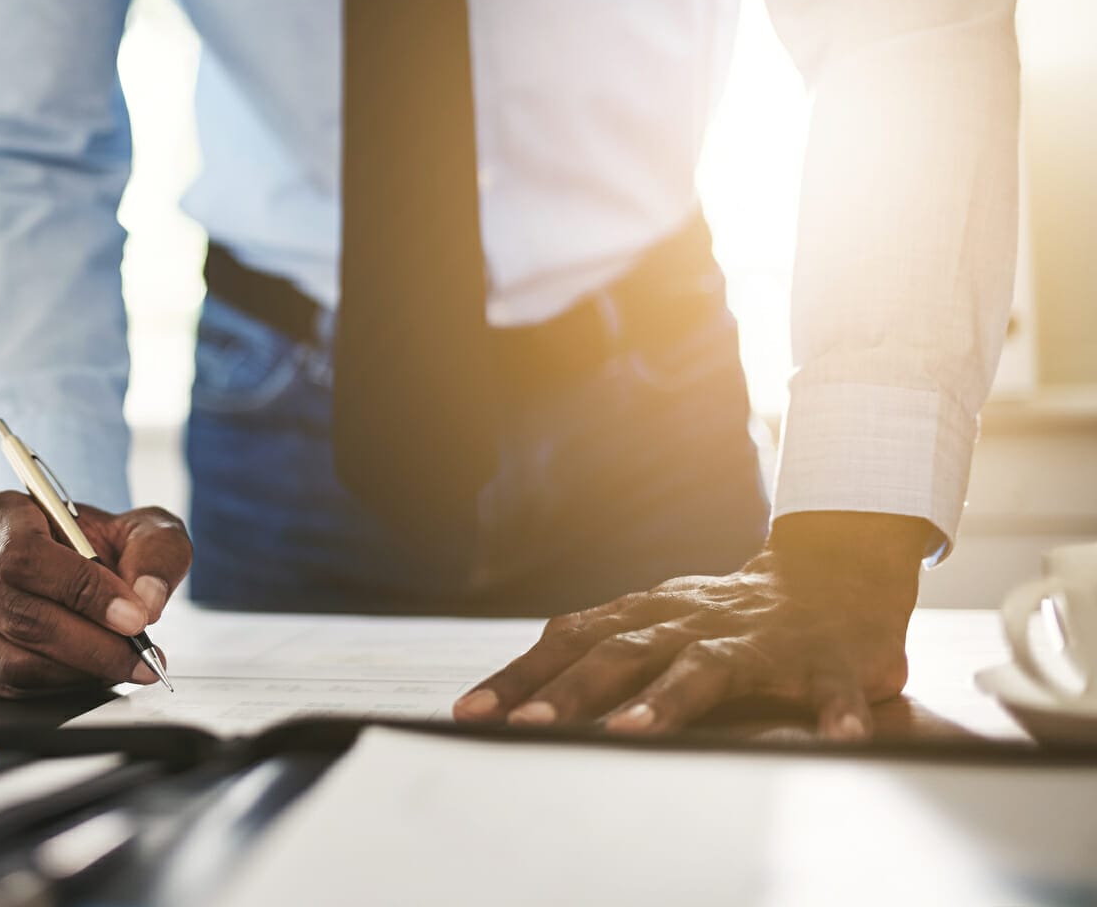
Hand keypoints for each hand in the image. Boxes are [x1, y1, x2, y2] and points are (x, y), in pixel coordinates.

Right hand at [0, 491, 191, 697]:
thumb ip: (156, 553)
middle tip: (142, 655)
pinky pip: (9, 688)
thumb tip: (148, 601)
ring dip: (80, 671)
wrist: (70, 565)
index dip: (81, 591)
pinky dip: (60, 688)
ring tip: (124, 663)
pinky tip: (90, 672)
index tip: (134, 617)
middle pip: (21, 616)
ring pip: (15, 660)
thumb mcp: (140, 529)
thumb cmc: (98, 544)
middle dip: (93, 644)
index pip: (25, 557)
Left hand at [451, 511, 931, 738]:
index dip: (520, 675)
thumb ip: (599, 652)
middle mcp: (693, 621)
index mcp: (649, 615)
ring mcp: (758, 638)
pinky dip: (836, 711)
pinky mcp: (828, 659)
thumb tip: (514, 696)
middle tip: (525, 725)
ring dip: (666, 701)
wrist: (838, 570)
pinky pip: (831, 687)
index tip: (471, 711)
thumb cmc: (730, 613)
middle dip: (570, 692)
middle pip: (620, 652)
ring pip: (705, 667)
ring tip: (632, 734)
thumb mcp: (659, 621)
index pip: (569, 640)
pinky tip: (838, 737)